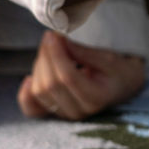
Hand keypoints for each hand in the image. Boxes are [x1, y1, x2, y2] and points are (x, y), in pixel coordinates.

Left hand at [17, 31, 145, 119]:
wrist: (123, 85)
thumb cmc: (118, 70)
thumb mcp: (109, 58)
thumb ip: (84, 52)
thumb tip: (59, 40)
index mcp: (96, 98)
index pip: (67, 77)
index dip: (56, 54)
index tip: (54, 34)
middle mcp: (79, 111)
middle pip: (50, 84)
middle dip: (46, 56)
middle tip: (51, 37)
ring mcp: (65, 114)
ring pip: (39, 91)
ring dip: (39, 66)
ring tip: (51, 51)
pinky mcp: (55, 112)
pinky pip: (32, 109)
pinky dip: (25, 94)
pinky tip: (28, 78)